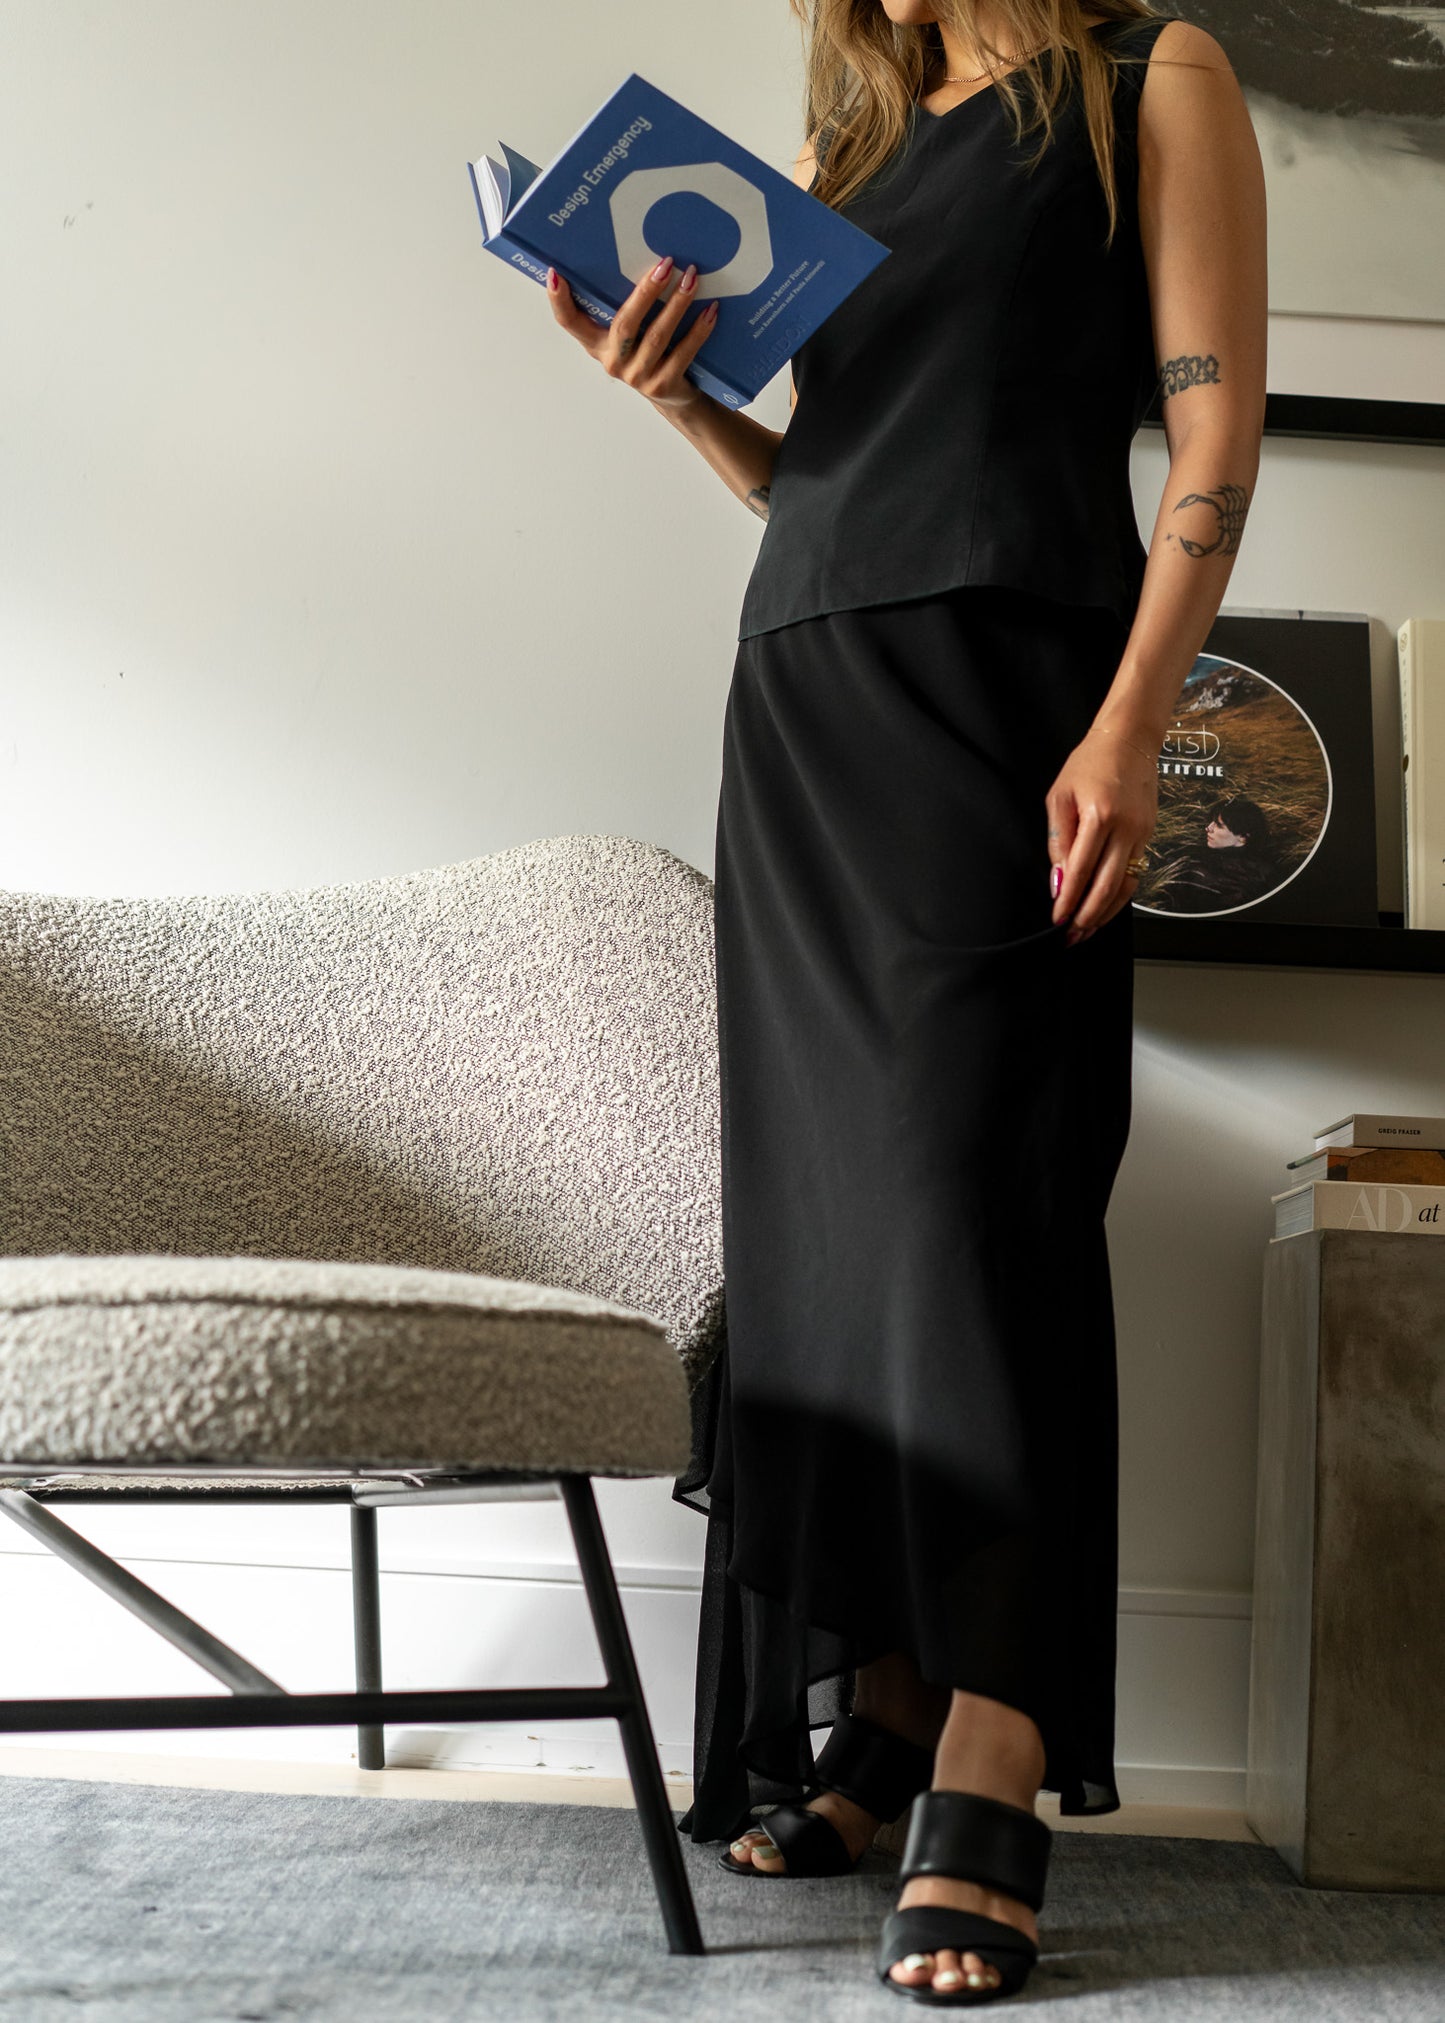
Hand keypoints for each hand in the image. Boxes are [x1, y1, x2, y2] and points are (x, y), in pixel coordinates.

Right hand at [545, 254, 718, 413]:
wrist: (675, 398)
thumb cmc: (650, 354)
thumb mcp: (630, 334)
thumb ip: (626, 306)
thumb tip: (642, 256)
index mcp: (597, 344)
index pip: (569, 322)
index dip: (559, 301)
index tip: (555, 274)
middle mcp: (613, 362)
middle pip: (625, 323)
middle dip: (645, 292)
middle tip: (665, 264)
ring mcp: (638, 377)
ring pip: (657, 336)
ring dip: (677, 304)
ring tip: (692, 277)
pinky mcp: (663, 386)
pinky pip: (683, 353)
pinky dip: (699, 330)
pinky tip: (710, 310)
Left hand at [1046, 724, 1158, 946]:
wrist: (1130, 740)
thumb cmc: (1089, 763)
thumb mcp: (1060, 796)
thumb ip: (1058, 840)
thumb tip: (1058, 880)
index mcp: (1100, 815)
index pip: (1081, 870)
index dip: (1068, 900)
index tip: (1057, 919)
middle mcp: (1126, 828)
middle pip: (1109, 886)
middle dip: (1088, 916)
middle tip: (1072, 936)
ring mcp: (1142, 833)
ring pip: (1128, 886)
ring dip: (1106, 912)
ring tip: (1087, 930)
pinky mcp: (1150, 835)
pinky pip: (1136, 873)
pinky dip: (1119, 895)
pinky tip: (1103, 906)